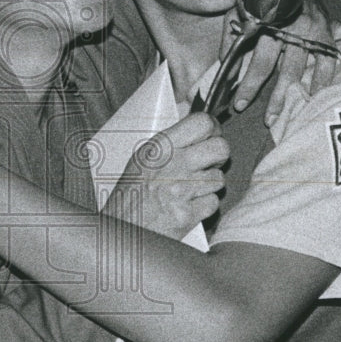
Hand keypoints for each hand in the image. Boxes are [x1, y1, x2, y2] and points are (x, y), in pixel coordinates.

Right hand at [106, 112, 228, 239]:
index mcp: (158, 147)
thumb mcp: (142, 159)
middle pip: (220, 148)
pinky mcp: (187, 214)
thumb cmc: (129, 196)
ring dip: (209, 185)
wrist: (120, 231)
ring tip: (191, 189)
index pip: (202, 122)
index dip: (213, 128)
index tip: (212, 135)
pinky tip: (188, 206)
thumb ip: (170, 138)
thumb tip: (190, 110)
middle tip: (209, 163)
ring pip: (219, 178)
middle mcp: (171, 165)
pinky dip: (204, 207)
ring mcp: (180, 190)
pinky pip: (213, 203)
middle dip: (219, 156)